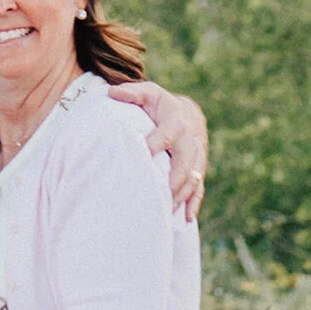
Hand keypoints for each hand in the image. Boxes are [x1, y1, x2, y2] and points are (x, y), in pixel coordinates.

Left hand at [118, 78, 207, 217]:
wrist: (187, 112)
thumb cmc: (159, 104)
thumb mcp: (147, 93)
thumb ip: (131, 92)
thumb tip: (111, 92)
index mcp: (177, 120)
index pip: (168, 134)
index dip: (157, 144)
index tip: (144, 154)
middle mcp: (191, 139)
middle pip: (185, 161)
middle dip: (174, 179)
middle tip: (161, 194)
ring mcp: (197, 155)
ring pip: (193, 177)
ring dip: (182, 194)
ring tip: (167, 210)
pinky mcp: (198, 168)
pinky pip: (199, 186)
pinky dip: (194, 202)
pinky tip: (186, 218)